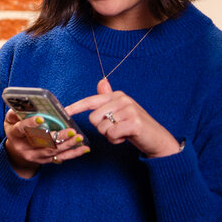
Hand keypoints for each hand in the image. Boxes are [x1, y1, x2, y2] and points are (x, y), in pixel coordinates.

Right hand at [3, 110, 87, 179]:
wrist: (16, 151)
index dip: (30, 124)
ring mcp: (34, 156)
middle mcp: (23, 147)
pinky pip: (60, 158)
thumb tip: (25, 104)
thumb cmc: (16, 129)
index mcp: (14, 134)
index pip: (22, 129)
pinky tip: (84, 149)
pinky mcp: (44, 161)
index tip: (41, 119)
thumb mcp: (10, 120)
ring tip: (79, 137)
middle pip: (41, 142)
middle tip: (71, 131)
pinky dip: (73, 153)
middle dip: (57, 137)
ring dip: (67, 144)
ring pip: (52, 151)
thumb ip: (15, 112)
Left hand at [64, 78, 180, 158]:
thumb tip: (101, 81)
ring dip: (109, 135)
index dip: (76, 107)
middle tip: (116, 129)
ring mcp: (129, 110)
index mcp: (117, 95)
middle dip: (101, 128)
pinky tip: (126, 137)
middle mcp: (123, 99)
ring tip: (122, 133)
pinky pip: (111, 134)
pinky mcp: (134, 123)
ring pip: (101, 127)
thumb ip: (109, 98)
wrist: (157, 139)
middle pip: (93, 118)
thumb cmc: (135, 126)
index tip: (64, 111)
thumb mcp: (121, 110)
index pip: (91, 100)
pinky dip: (116, 140)